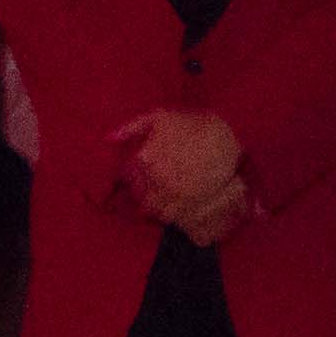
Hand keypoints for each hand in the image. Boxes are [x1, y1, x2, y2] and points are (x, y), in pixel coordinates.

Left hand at [114, 108, 251, 234]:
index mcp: (144, 159)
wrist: (227, 135)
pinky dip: (173, 215)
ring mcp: (173, 195)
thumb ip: (131, 127)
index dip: (135, 178)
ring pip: (155, 211)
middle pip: (140, 197)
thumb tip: (109, 139)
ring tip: (170, 196)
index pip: (128, 179)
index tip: (145, 175)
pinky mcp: (189, 206)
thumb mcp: (159, 117)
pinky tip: (180, 204)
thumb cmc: (192, 125)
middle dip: (147, 194)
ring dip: (159, 206)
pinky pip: (172, 218)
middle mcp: (155, 180)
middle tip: (160, 187)